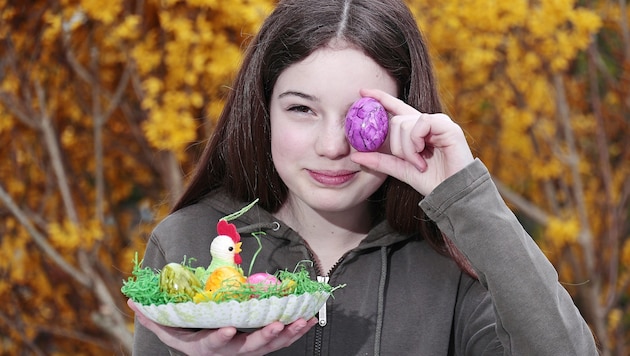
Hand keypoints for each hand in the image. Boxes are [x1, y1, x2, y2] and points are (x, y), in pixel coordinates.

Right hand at [128, 299, 316, 355]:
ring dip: (286, 334)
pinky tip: (308, 320)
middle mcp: (229, 353)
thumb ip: (153, 317)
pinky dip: (295, 332)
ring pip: (269, 347)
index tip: (228, 328)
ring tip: (300, 321)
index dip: (220, 338)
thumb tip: (131, 302)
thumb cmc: (186, 334)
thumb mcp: (167, 328)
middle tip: (277, 325)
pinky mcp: (262, 345)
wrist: (203, 347)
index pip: (213, 345)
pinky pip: (281, 341)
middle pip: (248, 349)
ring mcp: (247, 350)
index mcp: (205, 348)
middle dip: (263, 338)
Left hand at [350, 89, 473, 195]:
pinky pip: (420, 124)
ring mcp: (438, 122)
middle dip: (397, 146)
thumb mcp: (400, 169)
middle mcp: (427, 122)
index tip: (362, 92)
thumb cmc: (431, 181)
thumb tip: (355, 155)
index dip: (381, 98)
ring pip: (405, 123)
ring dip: (407, 148)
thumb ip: (380, 160)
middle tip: (410, 161)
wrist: (453, 193)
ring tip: (420, 162)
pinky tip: (424, 155)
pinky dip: (416, 142)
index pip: (396, 108)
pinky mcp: (447, 126)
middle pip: (396, 121)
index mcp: (417, 129)